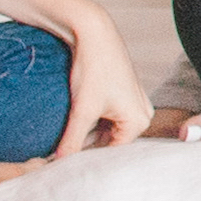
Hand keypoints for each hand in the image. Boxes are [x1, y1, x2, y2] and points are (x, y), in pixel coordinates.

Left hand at [54, 3, 151, 153]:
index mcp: (139, 121)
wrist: (93, 33)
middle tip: (62, 154)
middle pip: (110, 142)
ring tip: (66, 136)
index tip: (65, 166)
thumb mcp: (82, 110)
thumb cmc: (94, 68)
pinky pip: (106, 116)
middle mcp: (142, 114)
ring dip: (87, 133)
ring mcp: (133, 103)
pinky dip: (90, 120)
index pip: (111, 153)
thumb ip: (72, 142)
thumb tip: (58, 164)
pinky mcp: (122, 94)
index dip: (87, 159)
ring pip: (106, 129)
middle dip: (87, 145)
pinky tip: (73, 120)